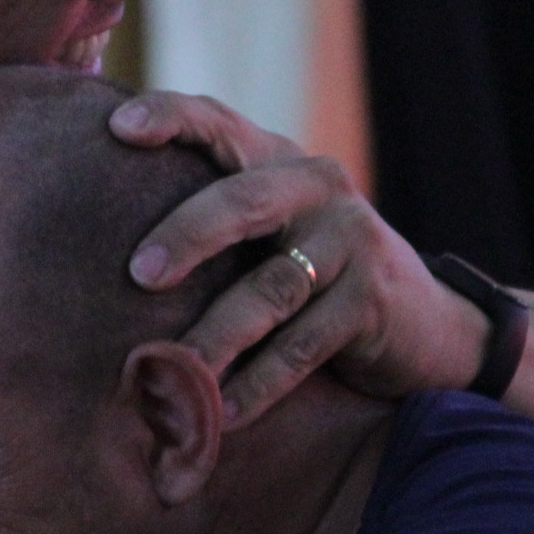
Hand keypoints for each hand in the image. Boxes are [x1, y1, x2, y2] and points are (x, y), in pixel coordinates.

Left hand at [110, 91, 488, 424]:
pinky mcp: (372, 302)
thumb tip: (104, 255)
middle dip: (186, 235)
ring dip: (212, 338)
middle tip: (138, 275)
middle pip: (242, 201)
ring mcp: (351, 242)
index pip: (220, 124)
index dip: (171, 118)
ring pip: (267, 290)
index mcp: (280, 161)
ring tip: (165, 373)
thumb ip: (215, 222)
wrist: (430, 328)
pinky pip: (300, 348)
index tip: (118, 130)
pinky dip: (256, 386)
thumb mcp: (274, 234)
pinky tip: (219, 415)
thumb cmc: (318, 280)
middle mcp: (318, 188)